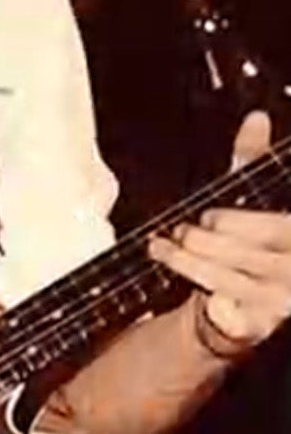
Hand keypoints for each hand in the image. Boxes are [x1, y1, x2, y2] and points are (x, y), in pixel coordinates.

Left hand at [148, 110, 290, 354]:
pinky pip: (226, 302)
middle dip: (215, 236)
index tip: (206, 216)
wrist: (240, 305)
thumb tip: (256, 118)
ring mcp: (284, 296)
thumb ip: (252, 160)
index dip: (239, 222)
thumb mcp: (250, 199)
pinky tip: (173, 263)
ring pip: (237, 276)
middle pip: (261, 247)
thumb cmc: (248, 242)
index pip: (277, 227)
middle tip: (183, 228)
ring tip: (163, 244)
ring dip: (192, 259)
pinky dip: (195, 280)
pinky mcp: (263, 322)